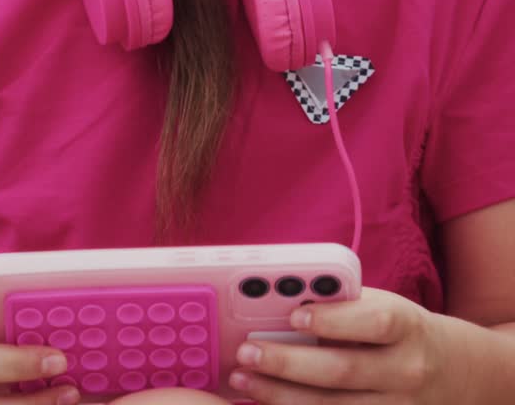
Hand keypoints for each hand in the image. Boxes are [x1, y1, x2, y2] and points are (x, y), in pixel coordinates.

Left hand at [228, 286, 460, 402]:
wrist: (449, 372)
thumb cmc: (400, 329)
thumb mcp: (383, 305)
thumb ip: (342, 303)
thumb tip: (283, 299)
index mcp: (406, 326)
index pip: (373, 323)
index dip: (334, 320)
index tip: (294, 316)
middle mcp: (405, 371)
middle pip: (344, 371)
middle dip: (289, 363)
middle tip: (248, 352)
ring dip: (282, 395)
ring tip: (245, 379)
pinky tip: (269, 403)